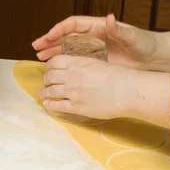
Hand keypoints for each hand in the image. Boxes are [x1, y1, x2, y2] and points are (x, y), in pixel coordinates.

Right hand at [32, 14, 157, 70]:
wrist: (153, 58)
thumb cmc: (144, 44)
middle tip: (36, 47)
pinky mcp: (98, 61)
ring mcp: (95, 49)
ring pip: (69, 49)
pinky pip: (78, 61)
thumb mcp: (132, 36)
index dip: (59, 30)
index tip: (48, 37)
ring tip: (40, 58)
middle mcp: (94, 36)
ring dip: (54, 52)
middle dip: (51, 41)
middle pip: (67, 36)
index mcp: (99, 27)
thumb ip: (119, 29)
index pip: (73, 25)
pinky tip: (56, 69)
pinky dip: (66, 64)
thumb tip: (110, 18)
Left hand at [39, 55, 169, 127]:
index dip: (50, 66)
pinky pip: (57, 106)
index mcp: (77, 63)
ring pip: (50, 91)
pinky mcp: (77, 107)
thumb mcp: (99, 63)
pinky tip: (47, 105)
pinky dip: (50, 105)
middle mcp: (71, 76)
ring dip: (45, 92)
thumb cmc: (119, 76)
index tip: (51, 69)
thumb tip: (78, 69)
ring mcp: (73, 92)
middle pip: (49, 76)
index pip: (54, 62)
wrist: (127, 91)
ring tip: (43, 94)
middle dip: (46, 79)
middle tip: (47, 82)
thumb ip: (84, 65)